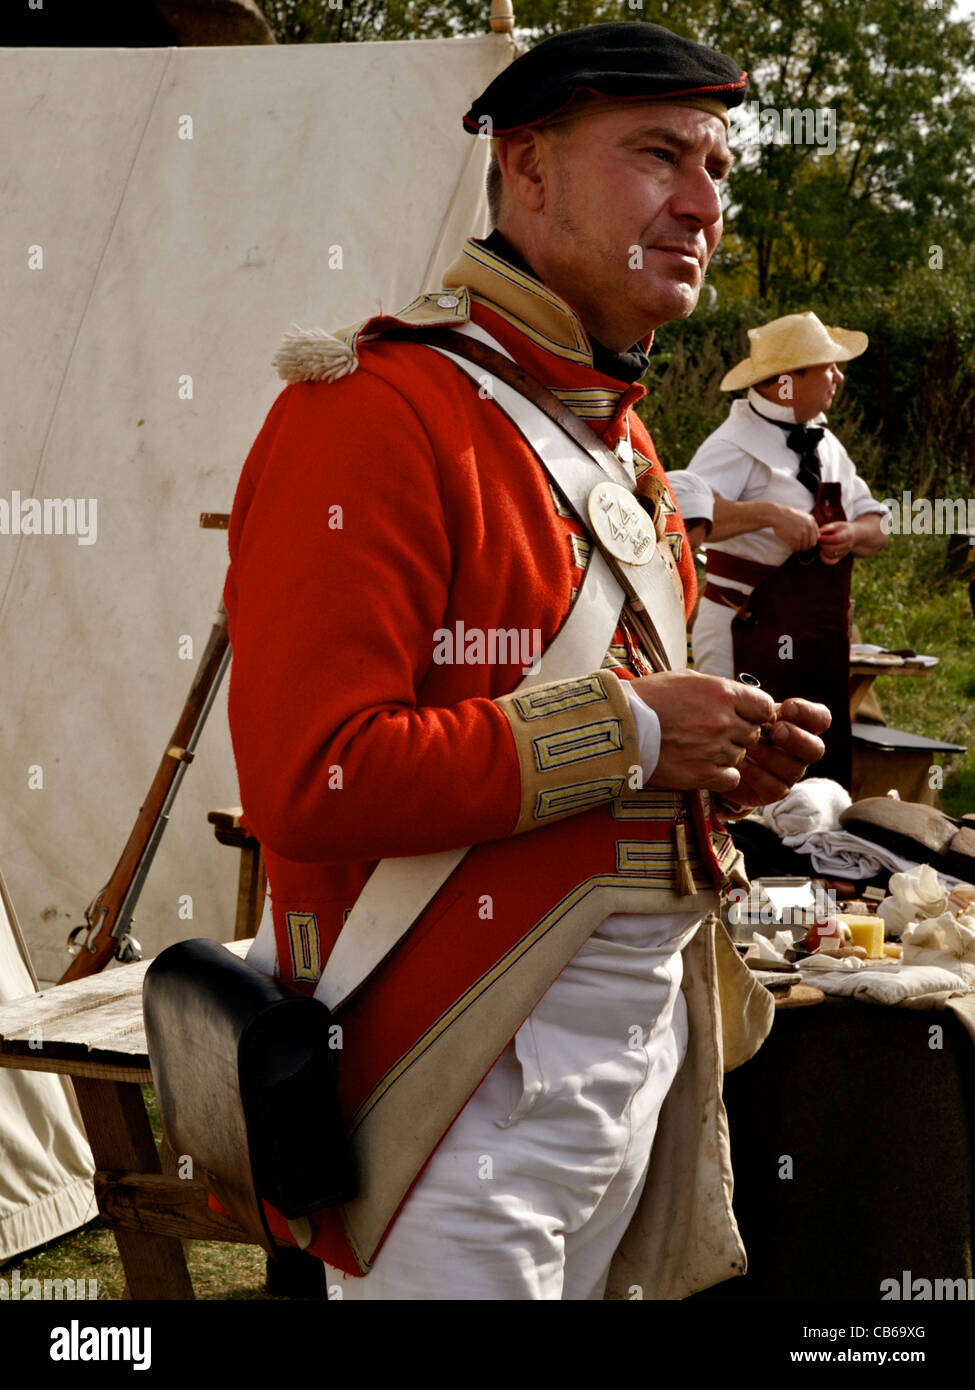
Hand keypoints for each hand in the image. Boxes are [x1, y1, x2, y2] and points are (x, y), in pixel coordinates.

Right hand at [630, 671, 775, 793]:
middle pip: (752, 734)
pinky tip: (701, 766)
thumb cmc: (647, 698)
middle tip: (711, 733)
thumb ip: (718, 688)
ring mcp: (714, 749)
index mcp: (722, 693)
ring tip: (698, 748)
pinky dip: (720, 775)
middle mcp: (724, 721)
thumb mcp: (685, 678)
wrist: (618, 726)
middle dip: (737, 734)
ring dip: (725, 754)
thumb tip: (739, 698)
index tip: (744, 717)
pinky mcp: (702, 774)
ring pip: (740, 756)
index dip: (756, 713)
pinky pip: (731, 778)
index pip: (764, 707)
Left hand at [718, 697, 830, 813]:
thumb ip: (760, 707)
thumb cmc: (739, 725)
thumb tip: (765, 707)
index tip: (787, 707)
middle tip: (776, 730)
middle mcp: (801, 751)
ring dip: (771, 755)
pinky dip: (756, 774)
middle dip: (796, 738)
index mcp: (801, 726)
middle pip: (816, 749)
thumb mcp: (749, 711)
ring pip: (794, 768)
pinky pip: (774, 788)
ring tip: (749, 746)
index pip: (821, 719)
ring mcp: (790, 773)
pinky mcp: (774, 791)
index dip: (809, 713)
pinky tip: (739, 764)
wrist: (721, 754)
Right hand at [768, 504, 819, 551]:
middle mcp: (809, 527)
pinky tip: (790, 544)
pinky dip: (793, 548)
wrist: (777, 515)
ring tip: (794, 544)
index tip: (806, 541)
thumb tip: (817, 537)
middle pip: (812, 544)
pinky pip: (796, 548)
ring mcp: (802, 533)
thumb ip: (810, 525)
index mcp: (812, 521)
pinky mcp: (794, 539)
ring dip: (798, 547)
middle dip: (806, 546)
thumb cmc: (788, 516)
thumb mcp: (803, 516)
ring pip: (803, 547)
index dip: (811, 541)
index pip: (817, 537)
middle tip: (800, 546)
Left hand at [817, 520, 854, 564]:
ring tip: (821, 544)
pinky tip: (821, 552)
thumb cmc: (841, 529)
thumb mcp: (836, 525)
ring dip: (823, 550)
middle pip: (832, 549)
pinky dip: (824, 559)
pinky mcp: (840, 558)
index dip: (825, 539)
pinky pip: (831, 562)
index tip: (820, 536)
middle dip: (822, 545)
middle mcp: (848, 545)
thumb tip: (817, 532)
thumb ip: (827, 528)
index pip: (836, 539)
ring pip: (830, 555)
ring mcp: (844, 553)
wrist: (853, 535)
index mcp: (847, 535)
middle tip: (819, 540)